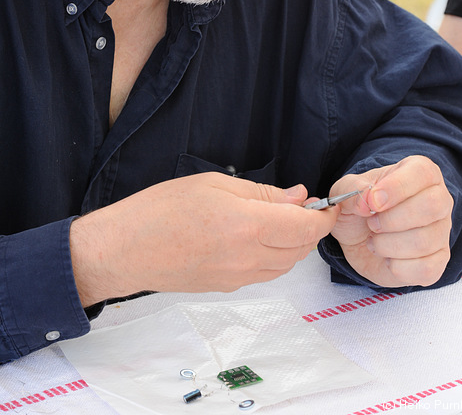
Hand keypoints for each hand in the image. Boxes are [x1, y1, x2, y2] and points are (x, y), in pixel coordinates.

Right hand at [70, 172, 337, 306]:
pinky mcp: (225, 287)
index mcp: (249, 226)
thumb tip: (298, 196)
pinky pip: (264, 273)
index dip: (324, 217)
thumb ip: (262, 192)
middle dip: (311, 229)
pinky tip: (257, 237)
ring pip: (286, 265)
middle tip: (304, 207)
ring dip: (294, 245)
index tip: (327, 204)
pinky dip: (273, 256)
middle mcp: (249, 258)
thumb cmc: (162, 209)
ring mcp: (238, 277)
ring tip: (280, 220)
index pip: (307, 228)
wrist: (124, 249)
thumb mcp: (214, 184)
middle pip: (301, 250)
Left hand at [329, 156, 452, 287]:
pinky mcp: (439, 261)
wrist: (359, 240)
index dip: (396, 187)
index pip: (422, 173)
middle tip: (372, 223)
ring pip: (425, 241)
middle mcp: (439, 199)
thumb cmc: (361, 208)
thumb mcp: (347, 190)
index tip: (372, 202)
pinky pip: (426, 268)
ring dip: (388, 244)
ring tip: (374, 240)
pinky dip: (397, 267)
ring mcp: (441, 232)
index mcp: (420, 172)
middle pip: (432, 206)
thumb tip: (366, 200)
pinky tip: (388, 258)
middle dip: (393, 219)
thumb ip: (353, 189)